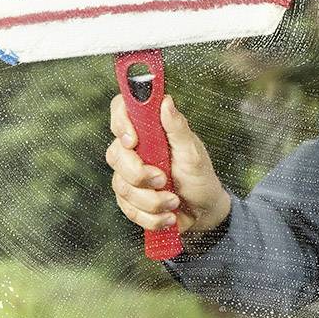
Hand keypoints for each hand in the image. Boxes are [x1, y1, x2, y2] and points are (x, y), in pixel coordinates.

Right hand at [105, 94, 231, 235]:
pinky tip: (168, 215)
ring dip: (151, 200)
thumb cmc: (200, 177)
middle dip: (139, 174)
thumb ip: (177, 128)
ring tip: (174, 201)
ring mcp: (128, 175)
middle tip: (163, 179)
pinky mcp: (129, 199)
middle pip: (115, 154)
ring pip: (121, 186)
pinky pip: (128, 209)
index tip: (133, 141)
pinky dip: (151, 216)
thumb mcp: (193, 152)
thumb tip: (166, 101)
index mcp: (150, 130)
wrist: (203, 212)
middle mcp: (135, 149)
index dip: (120, 122)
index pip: (121, 111)